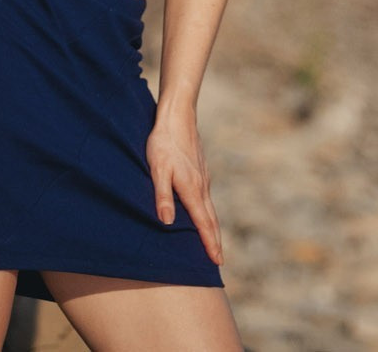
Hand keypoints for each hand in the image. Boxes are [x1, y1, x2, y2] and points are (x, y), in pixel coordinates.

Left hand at [147, 105, 222, 264]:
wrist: (178, 116)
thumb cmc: (164, 143)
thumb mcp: (157, 169)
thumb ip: (162, 196)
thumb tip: (168, 222)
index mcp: (192, 189)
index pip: (203, 223)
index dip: (210, 243)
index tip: (217, 261)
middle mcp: (202, 186)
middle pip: (211, 219)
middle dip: (215, 241)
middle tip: (219, 261)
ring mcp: (204, 177)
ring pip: (210, 209)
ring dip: (213, 228)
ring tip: (214, 243)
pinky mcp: (201, 170)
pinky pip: (207, 198)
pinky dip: (209, 213)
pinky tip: (205, 214)